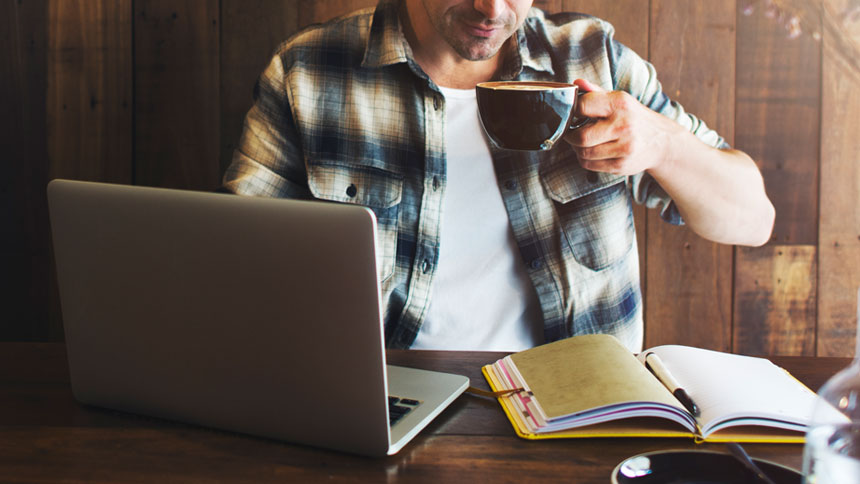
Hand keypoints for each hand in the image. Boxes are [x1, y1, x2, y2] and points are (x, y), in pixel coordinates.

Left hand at [563, 79, 683, 175]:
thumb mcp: (619, 100)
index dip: (572, 111)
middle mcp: (624, 125)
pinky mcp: (622, 165)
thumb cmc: (634, 118)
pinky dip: (586, 159)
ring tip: (586, 142)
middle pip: (581, 137)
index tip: (572, 115)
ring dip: (578, 149)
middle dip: (571, 136)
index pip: (583, 106)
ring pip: (584, 153)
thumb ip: (596, 92)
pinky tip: (595, 152)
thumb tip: (577, 83)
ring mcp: (624, 147)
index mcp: (620, 103)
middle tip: (573, 133)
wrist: (662, 141)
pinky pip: (590, 165)